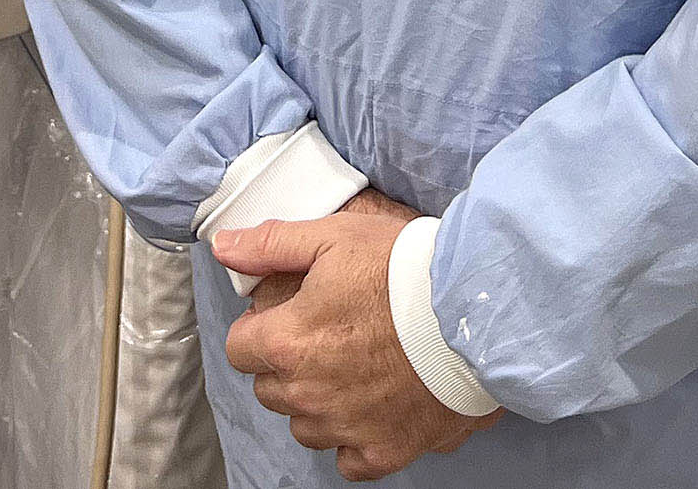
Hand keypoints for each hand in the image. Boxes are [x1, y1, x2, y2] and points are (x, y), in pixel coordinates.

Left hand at [216, 194, 498, 480]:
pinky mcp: (385, 450)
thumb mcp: (334, 237)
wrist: (473, 311)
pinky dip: (355, 440)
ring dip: (318, 404)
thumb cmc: (405, 269)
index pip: (240, 347)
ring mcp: (345, 426)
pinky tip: (373, 410)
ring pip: (304, 427)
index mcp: (287, 342)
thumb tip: (224, 247)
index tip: (289, 315)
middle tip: (328, 337)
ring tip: (353, 370)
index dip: (262, 328)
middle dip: (287, 365)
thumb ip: (272, 245)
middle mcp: (307, 393)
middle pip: (270, 389)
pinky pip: (349, 460)